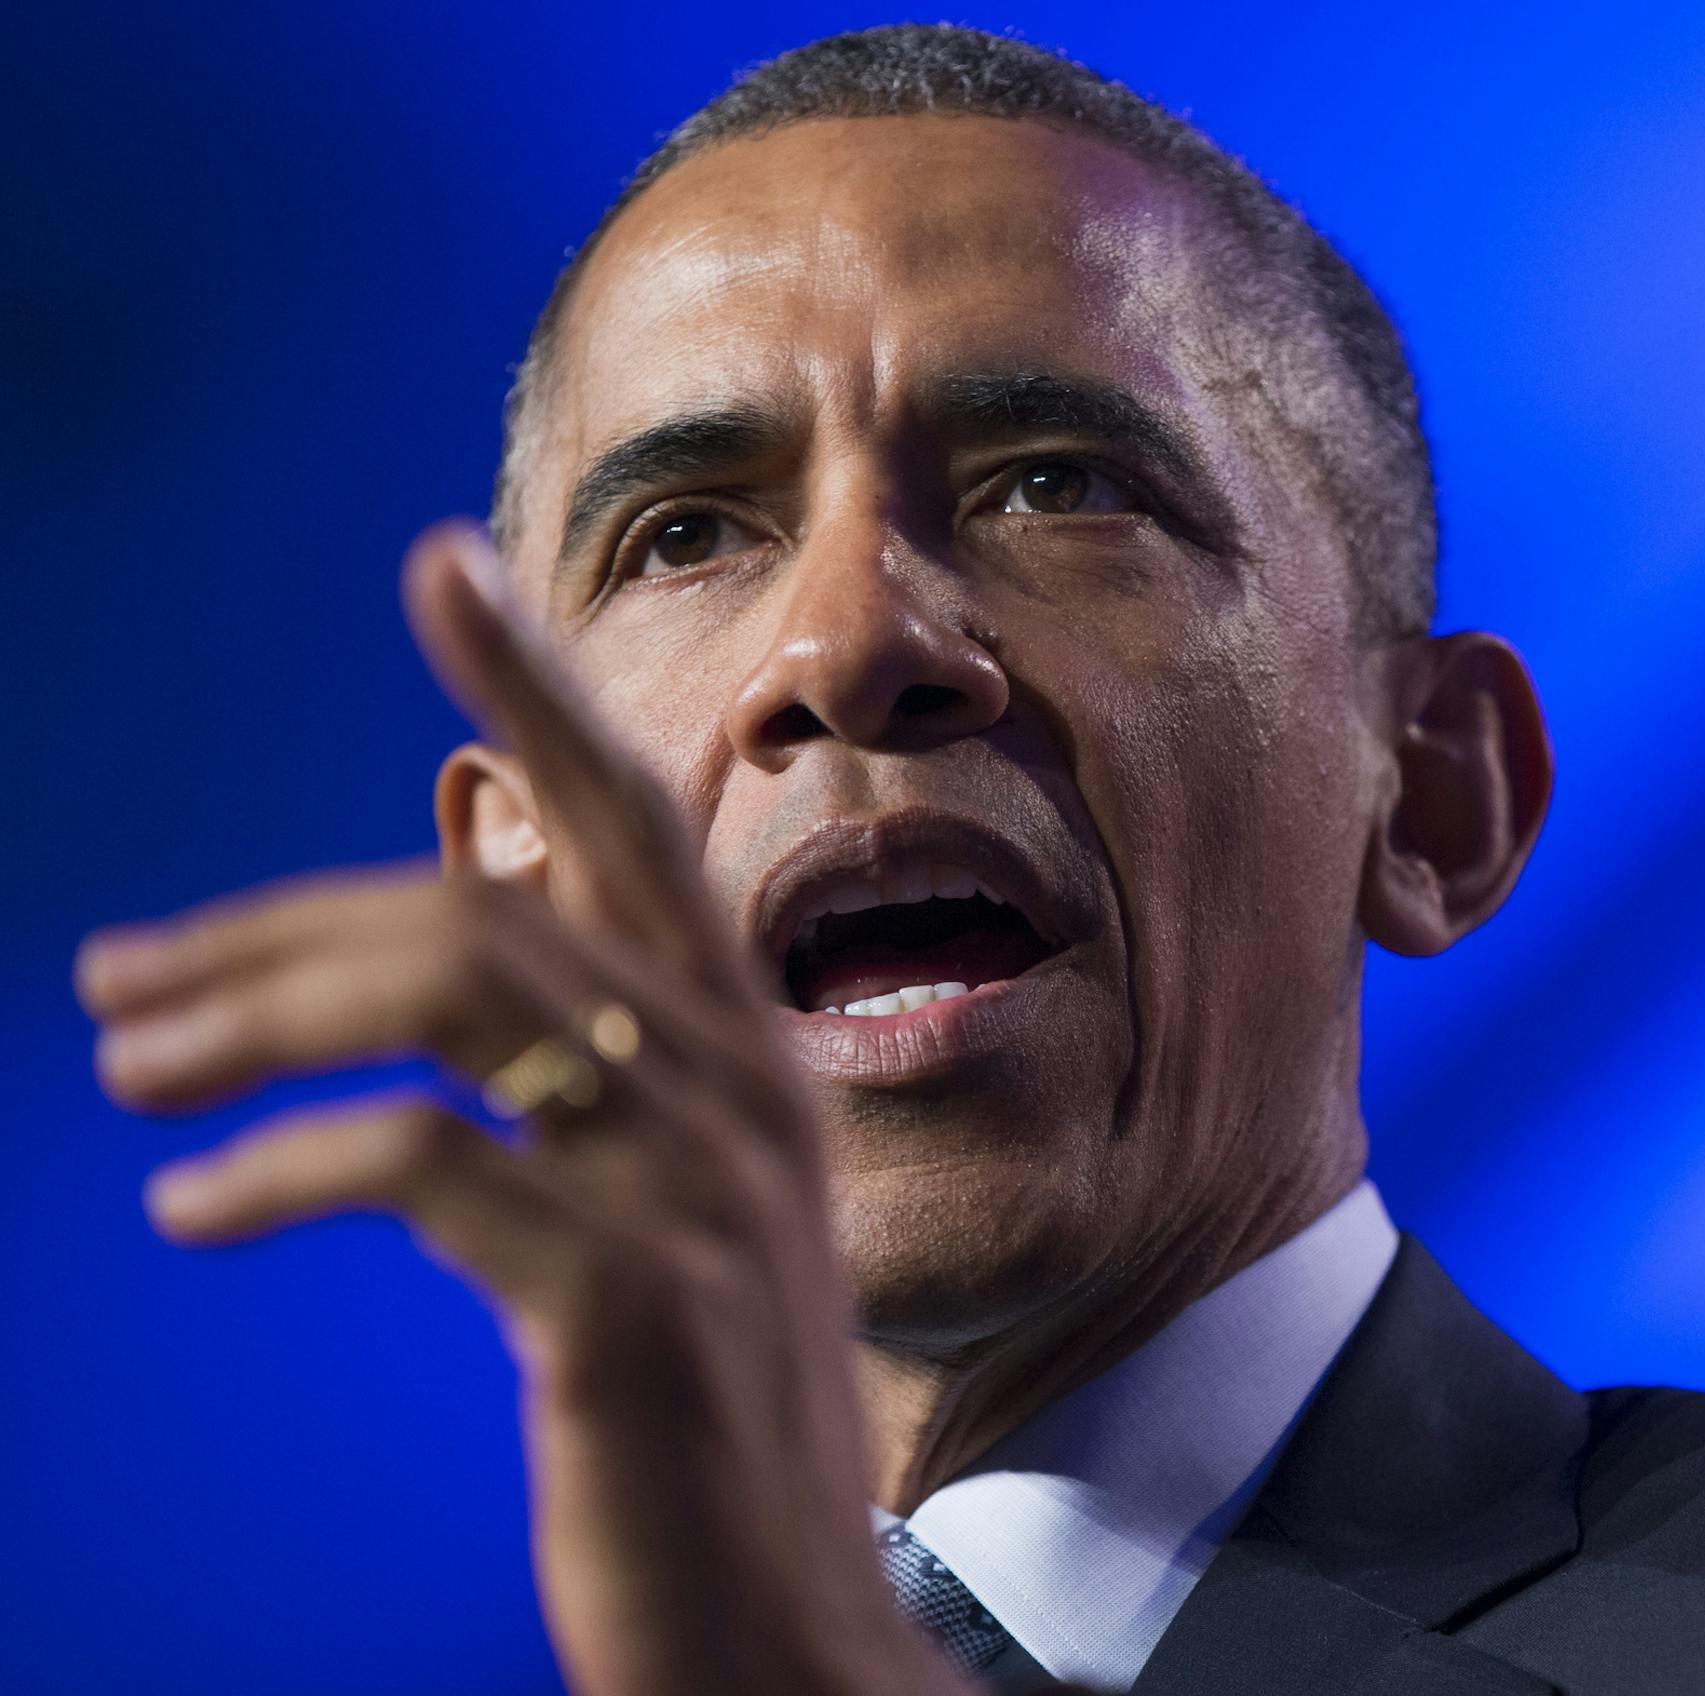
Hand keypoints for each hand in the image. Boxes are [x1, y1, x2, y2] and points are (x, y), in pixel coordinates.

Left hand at [75, 522, 963, 1695]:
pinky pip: (425, 1164)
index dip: (539, 684)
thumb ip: (604, 1072)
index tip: (441, 563)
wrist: (781, 1630)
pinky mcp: (627, 1298)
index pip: (636, 823)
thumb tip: (470, 937)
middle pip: (501, 897)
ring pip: (455, 994)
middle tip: (112, 970)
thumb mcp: (676, 1213)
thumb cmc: (703, 1414)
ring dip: (256, 1012)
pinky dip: (278, 1165)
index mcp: (745, 1051)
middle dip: (284, 912)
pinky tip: (189, 1206)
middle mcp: (737, 1086)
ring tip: (119, 1063)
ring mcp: (695, 1186)